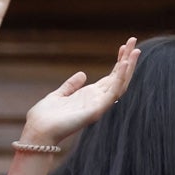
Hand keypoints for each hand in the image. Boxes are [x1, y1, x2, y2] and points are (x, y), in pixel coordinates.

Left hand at [18, 37, 139, 147]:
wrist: (38, 132)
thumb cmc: (45, 118)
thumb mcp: (58, 95)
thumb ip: (71, 86)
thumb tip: (82, 74)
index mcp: (90, 96)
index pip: (111, 76)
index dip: (119, 61)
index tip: (123, 47)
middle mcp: (98, 100)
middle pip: (119, 77)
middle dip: (128, 59)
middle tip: (134, 41)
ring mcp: (100, 105)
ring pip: (121, 83)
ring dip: (129, 67)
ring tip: (136, 50)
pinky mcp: (97, 110)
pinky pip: (114, 92)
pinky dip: (121, 78)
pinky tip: (124, 65)